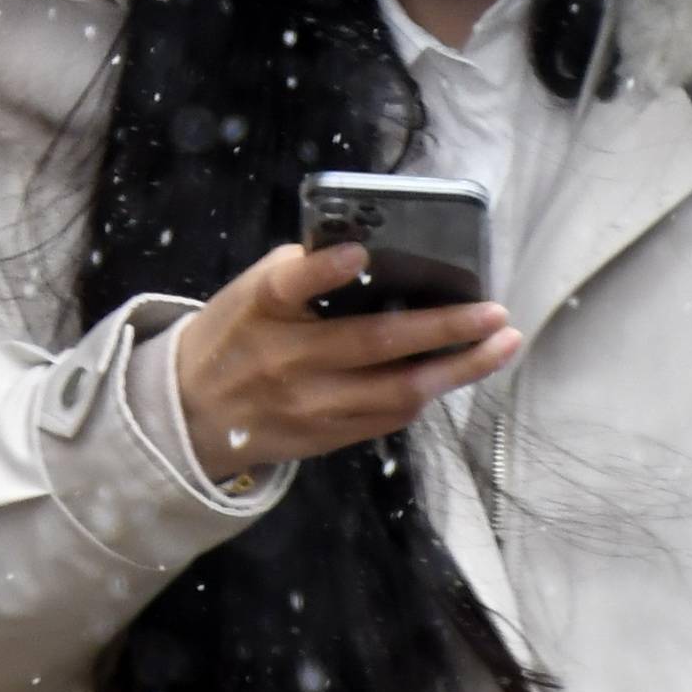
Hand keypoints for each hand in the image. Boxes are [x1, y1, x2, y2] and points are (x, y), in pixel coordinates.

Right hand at [175, 241, 521, 479]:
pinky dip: (427, 392)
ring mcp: (310, 405)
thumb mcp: (251, 292)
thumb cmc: (234, 335)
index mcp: (262, 310)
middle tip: (495, 314)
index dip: (323, 269)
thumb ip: (305, 275)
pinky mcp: (326, 437)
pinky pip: (388, 416)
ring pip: (396, 392)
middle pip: (373, 345)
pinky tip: (459, 371)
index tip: (358, 254)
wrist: (191, 413)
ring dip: (456, 370)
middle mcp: (287, 360)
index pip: (288, 286)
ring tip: (500, 346)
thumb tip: (374, 258)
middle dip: (443, 329)